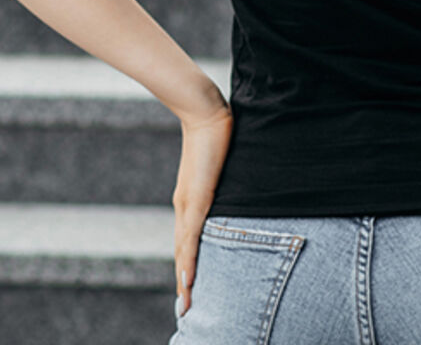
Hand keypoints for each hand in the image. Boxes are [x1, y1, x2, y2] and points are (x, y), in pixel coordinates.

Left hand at [173, 102, 233, 319]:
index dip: (189, 266)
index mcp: (190, 201)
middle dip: (185, 282)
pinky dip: (189, 259)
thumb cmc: (216, 134)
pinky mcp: (196, 198)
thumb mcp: (222, 165)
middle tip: (186, 309)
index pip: (189, 240)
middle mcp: (185, 206)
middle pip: (183, 252)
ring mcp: (188, 204)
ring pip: (184, 250)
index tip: (190, 290)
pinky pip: (191, 236)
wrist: (204, 111)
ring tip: (186, 303)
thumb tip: (236, 183)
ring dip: (185, 278)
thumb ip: (225, 179)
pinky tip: (188, 278)